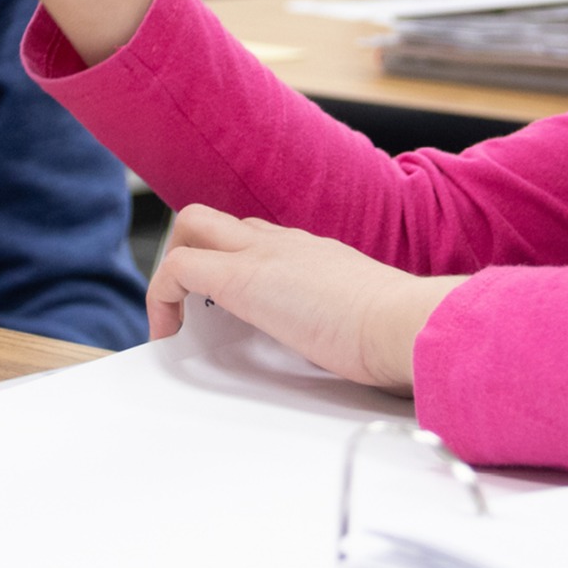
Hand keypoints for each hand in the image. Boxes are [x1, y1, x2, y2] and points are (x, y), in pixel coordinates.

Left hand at [148, 205, 464, 393]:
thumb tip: (345, 349)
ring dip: (173, 269)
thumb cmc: (397, 332)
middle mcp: (284, 241)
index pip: (254, 237)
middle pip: (215, 218)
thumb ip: (343, 320)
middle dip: (188, 251)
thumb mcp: (363, 319)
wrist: (406, 323)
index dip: (228, 261)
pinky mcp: (242, 279)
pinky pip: (178, 269)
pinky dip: (161, 297)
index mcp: (313, 253)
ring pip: (192, 224)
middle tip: (187, 306)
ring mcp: (262, 254)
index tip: (224, 309)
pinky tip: (170, 336)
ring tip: (175, 322)